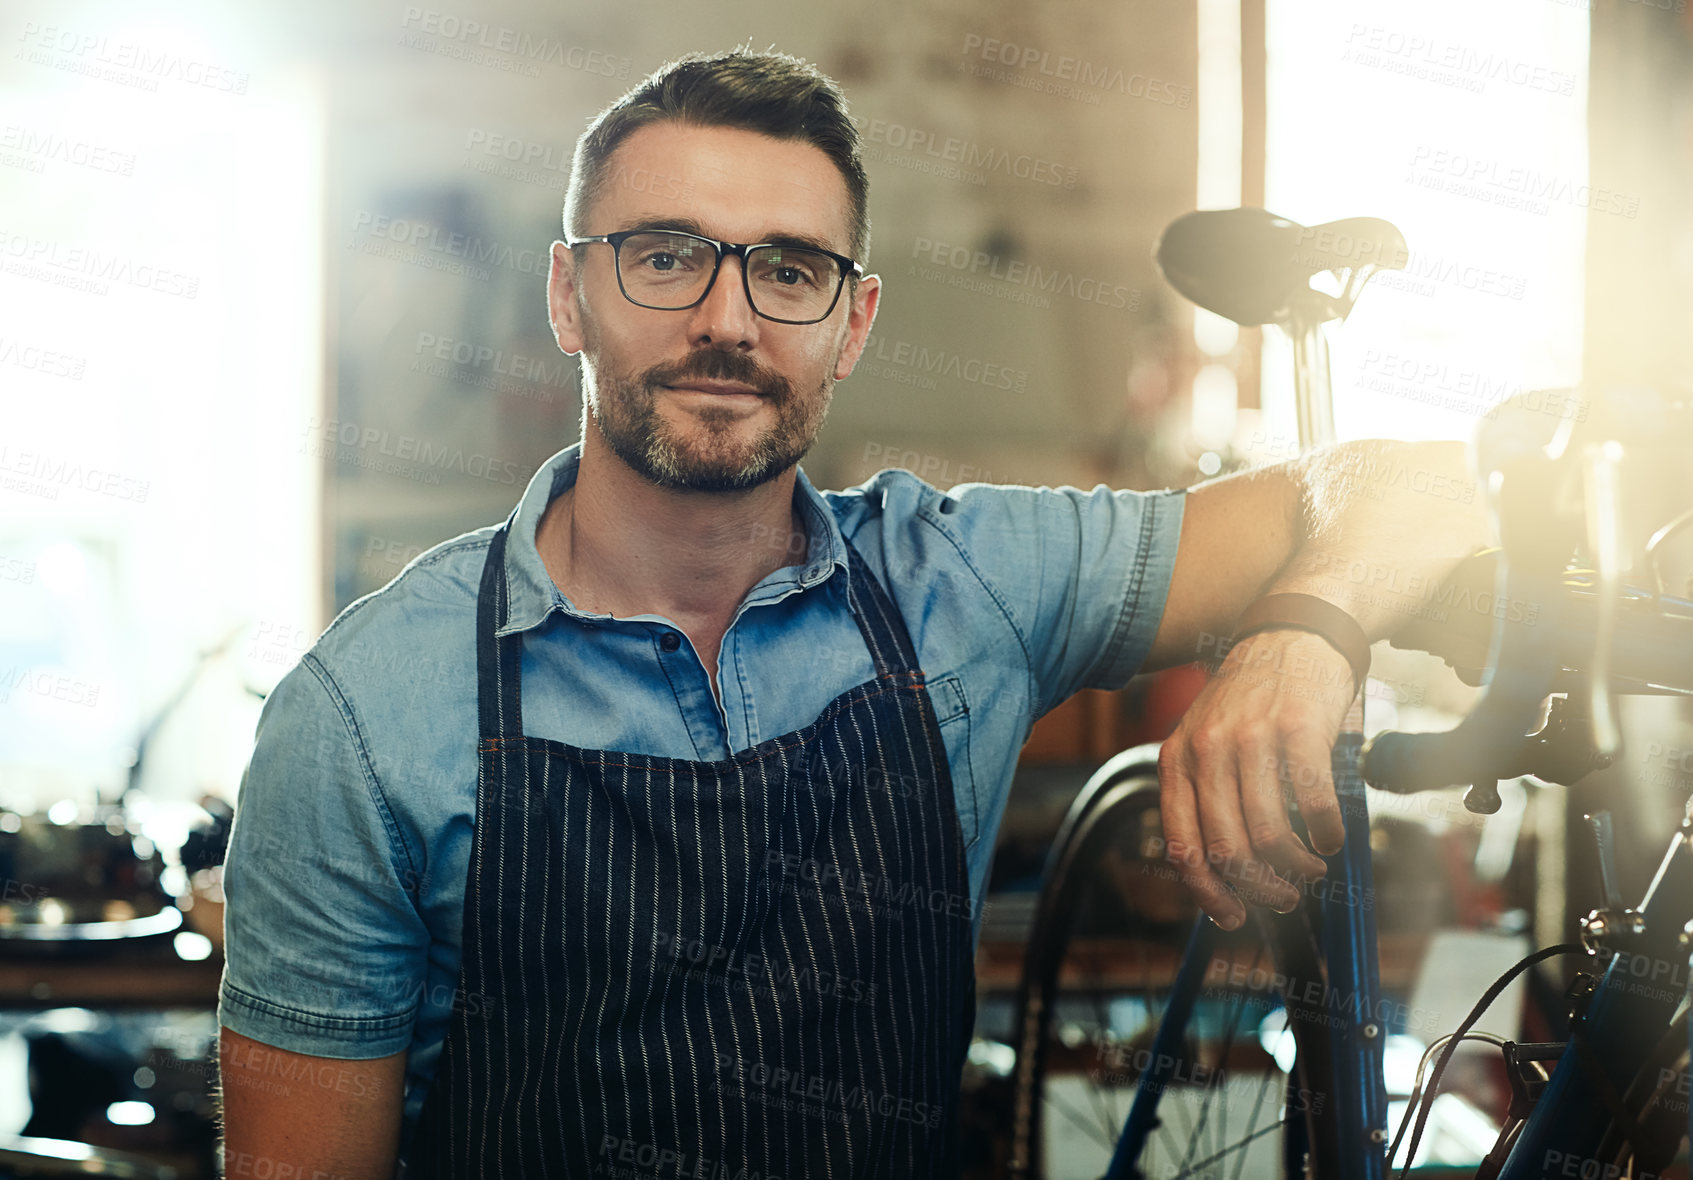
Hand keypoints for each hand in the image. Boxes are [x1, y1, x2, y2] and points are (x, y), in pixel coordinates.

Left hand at [1157, 629, 1352, 928]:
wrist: (1293, 632)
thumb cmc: (1253, 698)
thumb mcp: (1206, 738)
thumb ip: (1205, 793)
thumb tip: (1221, 872)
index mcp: (1176, 759)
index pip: (1182, 845)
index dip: (1207, 893)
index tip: (1232, 916)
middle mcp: (1206, 750)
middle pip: (1227, 850)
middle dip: (1260, 889)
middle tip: (1285, 897)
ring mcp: (1251, 738)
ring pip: (1269, 836)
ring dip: (1296, 868)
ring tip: (1310, 867)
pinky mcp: (1298, 730)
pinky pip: (1313, 804)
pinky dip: (1326, 834)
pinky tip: (1330, 836)